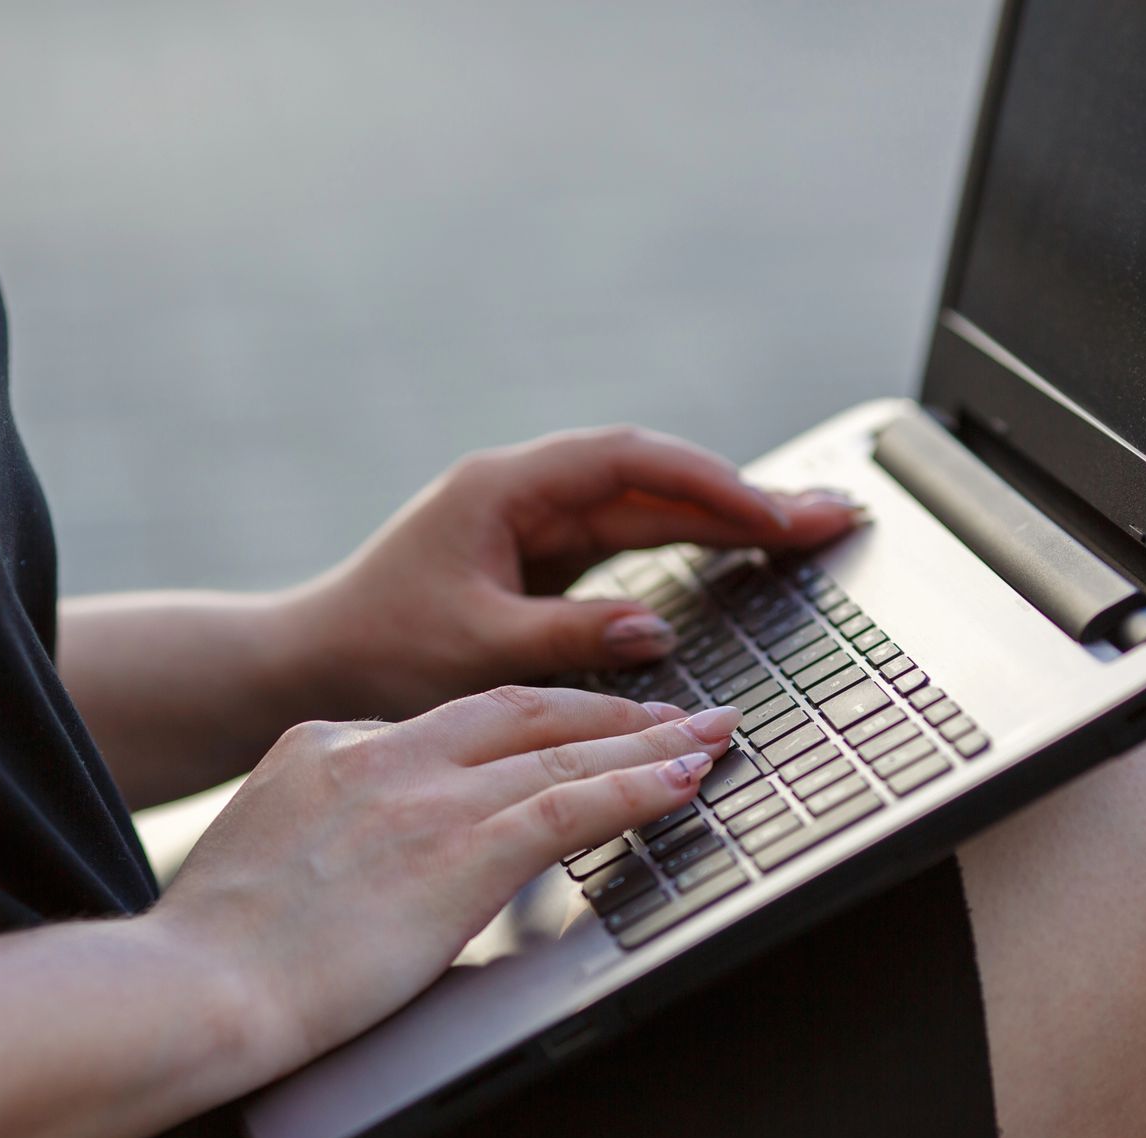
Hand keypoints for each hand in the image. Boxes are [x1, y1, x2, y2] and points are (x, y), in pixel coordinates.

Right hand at [157, 688, 742, 1074]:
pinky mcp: (459, 849)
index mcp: (326, 745)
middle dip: (602, 709)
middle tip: (669, 710)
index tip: (565, 733)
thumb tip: (383, 871)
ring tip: (705, 734)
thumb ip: (330, 838)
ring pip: (558, 749)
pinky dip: (636, 787)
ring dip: (644, 740)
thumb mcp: (267, 856)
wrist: (193, 986)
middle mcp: (380, 750)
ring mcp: (422, 794)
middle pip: (517, 710)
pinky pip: (572, 804)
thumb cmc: (215, 954)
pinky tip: (682, 780)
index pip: (446, 725)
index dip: (525, 726)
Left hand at [299, 425, 862, 717]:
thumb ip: (569, 637)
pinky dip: (690, 548)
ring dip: (727, 519)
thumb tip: (658, 627)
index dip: (708, 483)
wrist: (314, 665)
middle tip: (830, 515)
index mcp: (504, 490)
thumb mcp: (474, 651)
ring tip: (811, 530)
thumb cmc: (376, 653)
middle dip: (742, 496)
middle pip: (654, 481)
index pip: (627, 465)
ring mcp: (538, 526)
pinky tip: (743, 555)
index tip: (773, 514)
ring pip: (650, 510)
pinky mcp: (544, 563)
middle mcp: (527, 495)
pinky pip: (632, 545)